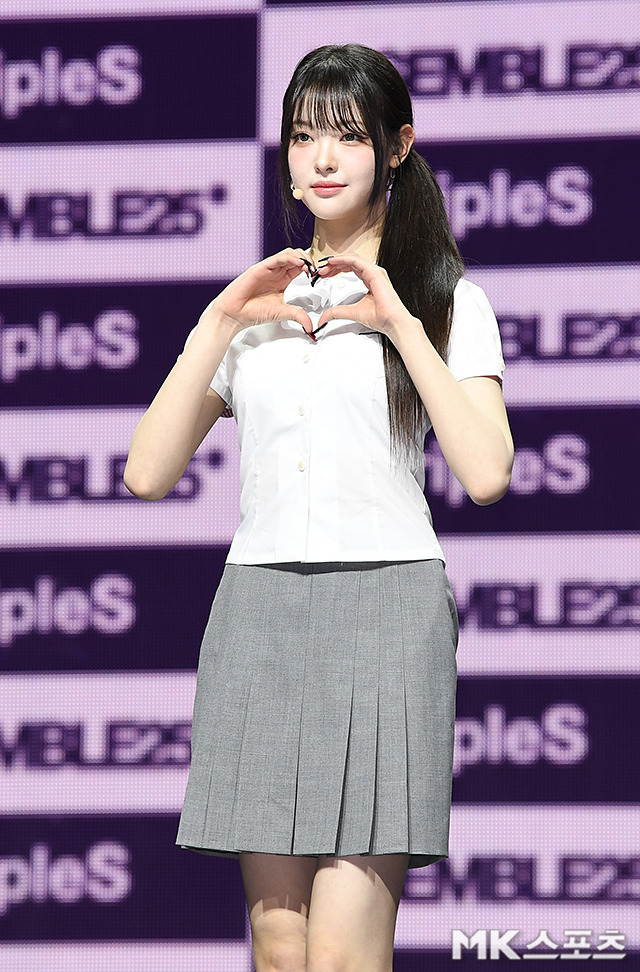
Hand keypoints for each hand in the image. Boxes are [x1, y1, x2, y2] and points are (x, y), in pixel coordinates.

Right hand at [201, 248, 315, 337]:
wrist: (234, 314)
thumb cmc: (253, 312)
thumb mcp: (282, 313)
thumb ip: (297, 315)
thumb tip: (311, 326)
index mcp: (282, 280)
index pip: (301, 267)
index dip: (312, 269)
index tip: (321, 277)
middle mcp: (276, 272)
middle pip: (297, 257)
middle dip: (310, 260)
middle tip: (318, 270)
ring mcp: (269, 269)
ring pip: (289, 253)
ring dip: (302, 257)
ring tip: (310, 266)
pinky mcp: (261, 267)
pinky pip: (278, 258)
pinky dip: (290, 258)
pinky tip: (299, 264)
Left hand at [314, 252, 419, 340]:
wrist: (392, 322)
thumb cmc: (381, 318)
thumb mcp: (352, 313)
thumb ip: (337, 312)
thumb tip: (323, 318)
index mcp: (370, 280)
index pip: (350, 268)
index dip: (336, 269)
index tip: (324, 274)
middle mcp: (373, 274)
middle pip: (350, 261)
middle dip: (334, 265)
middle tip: (322, 270)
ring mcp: (375, 272)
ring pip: (352, 258)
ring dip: (337, 261)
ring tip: (325, 266)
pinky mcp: (375, 273)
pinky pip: (356, 261)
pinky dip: (343, 260)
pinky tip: (333, 262)